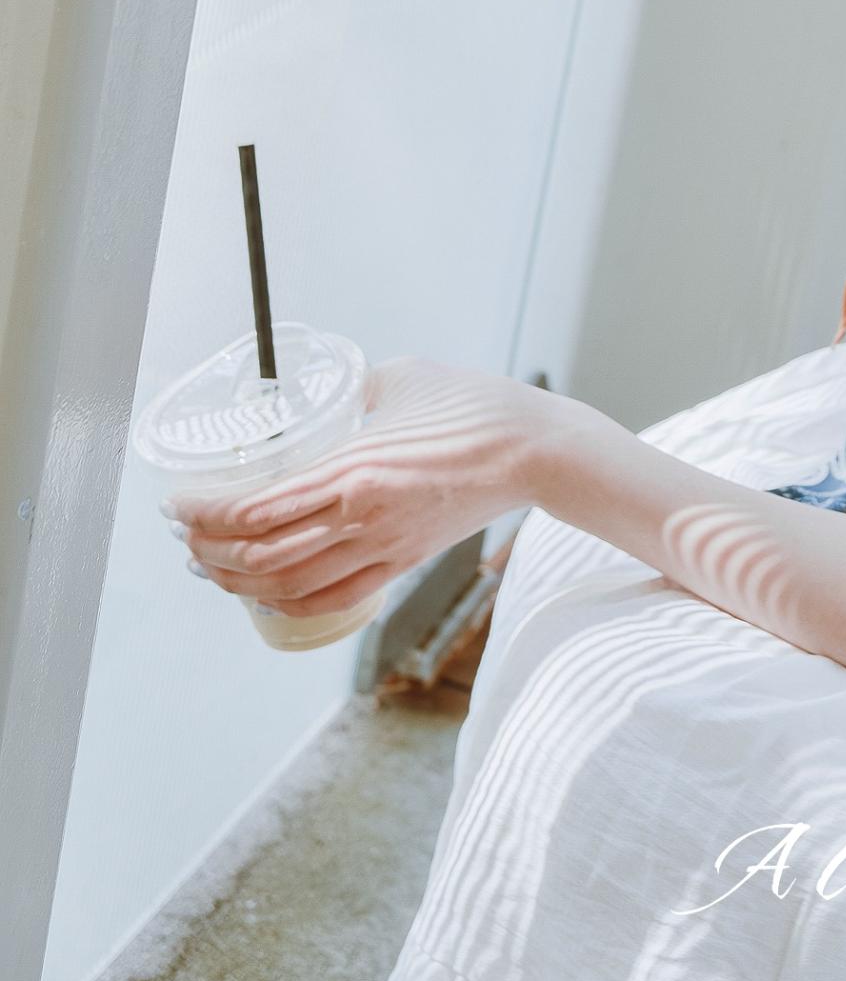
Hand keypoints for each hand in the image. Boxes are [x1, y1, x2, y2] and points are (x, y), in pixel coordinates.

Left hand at [166, 355, 553, 623]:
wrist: (534, 450)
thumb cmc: (475, 405)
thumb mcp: (403, 376)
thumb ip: (356, 387)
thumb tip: (323, 390)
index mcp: (355, 470)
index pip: (256, 509)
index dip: (205, 514)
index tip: (177, 504)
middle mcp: (361, 518)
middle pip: (260, 557)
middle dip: (207, 552)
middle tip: (182, 535)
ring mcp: (382, 547)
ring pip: (288, 586)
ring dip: (237, 582)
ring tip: (208, 567)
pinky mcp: (402, 562)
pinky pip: (332, 600)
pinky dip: (286, 603)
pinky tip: (265, 593)